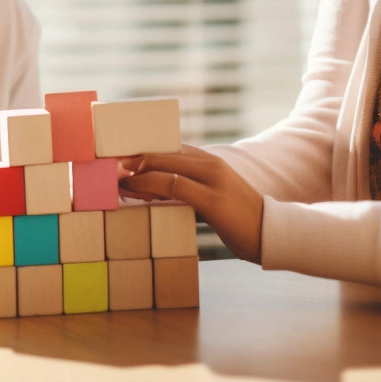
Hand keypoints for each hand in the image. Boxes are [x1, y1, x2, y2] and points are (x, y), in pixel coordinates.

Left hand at [118, 146, 263, 263]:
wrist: (271, 234)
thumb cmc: (239, 218)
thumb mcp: (213, 195)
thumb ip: (189, 188)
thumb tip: (156, 190)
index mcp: (209, 161)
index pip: (170, 148)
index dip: (143, 151)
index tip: (120, 158)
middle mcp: (210, 164)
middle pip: (163, 152)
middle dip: (134, 157)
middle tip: (109, 164)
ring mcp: (212, 180)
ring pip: (165, 166)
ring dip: (136, 171)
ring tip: (115, 177)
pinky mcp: (213, 200)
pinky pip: (174, 186)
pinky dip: (149, 185)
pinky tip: (134, 190)